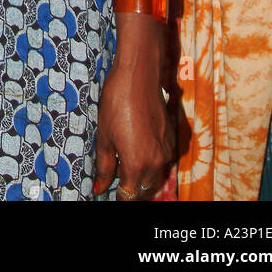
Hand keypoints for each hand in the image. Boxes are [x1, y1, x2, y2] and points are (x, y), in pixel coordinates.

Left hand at [93, 36, 173, 200]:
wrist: (139, 76)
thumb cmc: (117, 103)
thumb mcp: (105, 136)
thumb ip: (104, 166)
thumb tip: (99, 187)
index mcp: (137, 165)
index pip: (128, 194)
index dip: (118, 195)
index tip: (110, 191)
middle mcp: (156, 163)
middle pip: (143, 187)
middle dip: (130, 185)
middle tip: (116, 172)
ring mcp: (167, 151)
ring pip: (155, 175)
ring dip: (142, 174)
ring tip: (126, 157)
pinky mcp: (172, 139)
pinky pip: (163, 159)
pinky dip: (152, 160)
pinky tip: (140, 144)